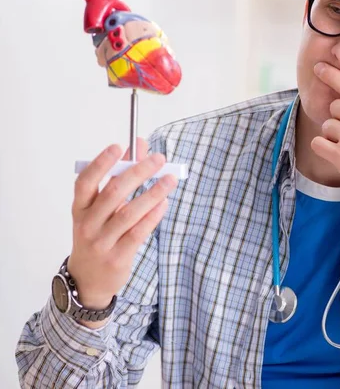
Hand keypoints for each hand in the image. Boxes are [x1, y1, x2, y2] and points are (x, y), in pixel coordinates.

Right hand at [67, 138, 176, 322]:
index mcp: (80, 209)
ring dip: (153, 193)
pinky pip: (138, 233)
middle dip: (138, 172)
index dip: (101, 163)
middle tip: (158, 159)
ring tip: (170, 179)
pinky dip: (153, 216)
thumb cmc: (98, 235)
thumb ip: (119, 177)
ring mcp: (102, 242)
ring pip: (129, 213)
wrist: (88, 280)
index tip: (119, 146)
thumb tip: (139, 147)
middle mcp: (88, 224)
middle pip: (113, 193)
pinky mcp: (118, 257)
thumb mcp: (100, 209)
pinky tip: (165, 203)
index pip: (85, 182)